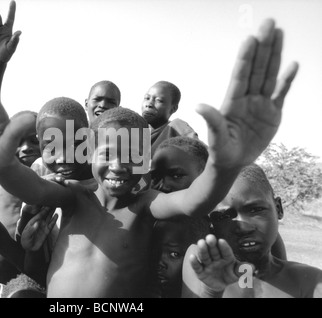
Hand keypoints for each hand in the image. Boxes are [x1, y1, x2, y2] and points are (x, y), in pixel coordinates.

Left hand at [19, 205, 57, 250]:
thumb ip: (31, 230)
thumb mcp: (26, 235)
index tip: (46, 202)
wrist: (29, 248)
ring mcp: (43, 226)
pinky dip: (54, 220)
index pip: (38, 213)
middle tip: (53, 200)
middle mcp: (39, 222)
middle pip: (44, 213)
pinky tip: (57, 215)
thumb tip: (38, 223)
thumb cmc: (26, 240)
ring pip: (49, 217)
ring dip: (52, 211)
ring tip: (56, 205)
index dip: (42, 208)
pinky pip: (51, 224)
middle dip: (48, 207)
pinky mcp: (47, 231)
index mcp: (33, 221)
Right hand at [189, 234, 250, 294]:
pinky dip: (194, 262)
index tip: (222, 241)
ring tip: (201, 243)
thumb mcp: (237, 273)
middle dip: (211, 244)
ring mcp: (207, 264)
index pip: (226, 251)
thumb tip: (252, 267)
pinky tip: (192, 257)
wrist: (219, 284)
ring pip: (205, 256)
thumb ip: (243, 270)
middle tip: (210, 237)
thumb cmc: (229, 274)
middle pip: (213, 251)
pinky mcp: (200, 271)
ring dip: (202, 250)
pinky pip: (197, 266)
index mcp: (226, 257)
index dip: (224, 247)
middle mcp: (216, 258)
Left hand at [197, 19, 298, 168]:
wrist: (233, 162)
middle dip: (263, 46)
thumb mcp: (216, 138)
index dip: (245, 58)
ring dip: (275, 55)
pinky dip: (286, 80)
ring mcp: (260, 104)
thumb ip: (212, 121)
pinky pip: (281, 93)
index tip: (250, 39)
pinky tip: (292, 64)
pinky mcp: (272, 113)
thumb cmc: (221, 150)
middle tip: (268, 23)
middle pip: (257, 68)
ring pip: (269, 75)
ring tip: (278, 34)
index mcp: (232, 102)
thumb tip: (199, 105)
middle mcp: (247, 98)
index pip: (240, 75)